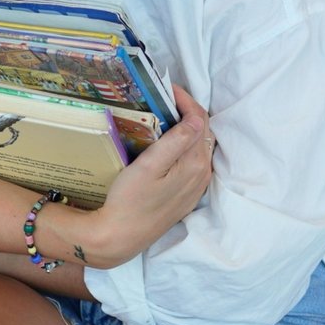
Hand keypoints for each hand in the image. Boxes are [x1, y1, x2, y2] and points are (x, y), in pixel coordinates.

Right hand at [75, 85, 213, 268]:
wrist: (121, 236)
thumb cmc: (130, 200)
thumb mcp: (150, 165)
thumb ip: (176, 140)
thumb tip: (195, 117)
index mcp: (195, 163)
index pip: (200, 120)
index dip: (186, 100)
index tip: (167, 88)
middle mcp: (202, 174)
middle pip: (203, 132)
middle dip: (189, 110)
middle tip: (165, 98)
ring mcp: (197, 186)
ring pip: (200, 146)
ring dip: (188, 127)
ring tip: (166, 114)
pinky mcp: (188, 194)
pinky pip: (194, 161)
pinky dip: (186, 144)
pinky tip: (169, 141)